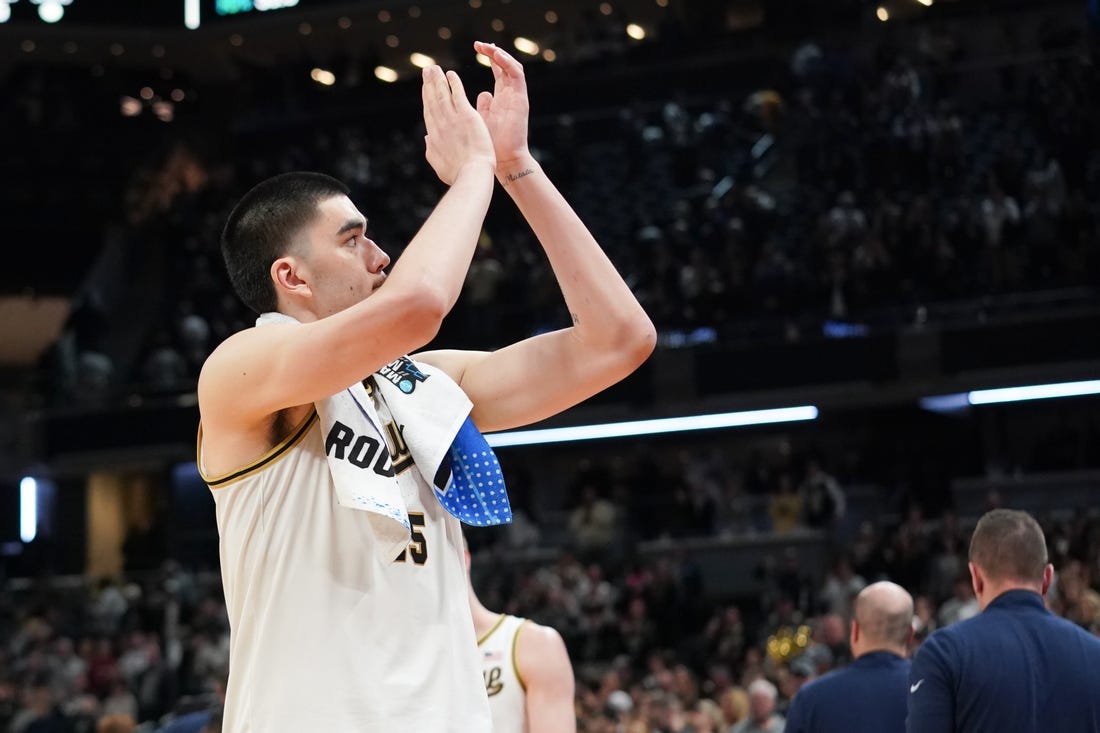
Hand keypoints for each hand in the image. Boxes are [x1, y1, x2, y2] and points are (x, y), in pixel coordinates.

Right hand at [422, 65, 494, 184]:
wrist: (472, 175)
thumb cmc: (459, 175)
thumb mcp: (439, 165)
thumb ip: (431, 150)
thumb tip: (426, 139)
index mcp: (434, 137)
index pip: (429, 113)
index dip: (426, 99)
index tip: (425, 88)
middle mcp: (440, 125)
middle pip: (432, 100)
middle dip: (429, 84)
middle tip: (427, 70)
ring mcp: (452, 119)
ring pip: (442, 95)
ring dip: (438, 79)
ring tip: (435, 68)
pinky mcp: (466, 115)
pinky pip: (458, 95)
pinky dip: (453, 83)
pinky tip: (451, 74)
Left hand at [472, 41, 530, 166]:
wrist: (504, 160)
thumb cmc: (490, 145)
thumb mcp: (480, 121)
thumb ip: (481, 106)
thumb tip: (481, 94)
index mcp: (501, 99)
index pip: (497, 72)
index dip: (489, 59)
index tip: (477, 47)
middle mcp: (510, 96)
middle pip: (505, 67)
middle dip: (493, 53)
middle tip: (479, 44)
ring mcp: (516, 97)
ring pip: (512, 68)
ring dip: (500, 55)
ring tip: (487, 47)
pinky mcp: (521, 99)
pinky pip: (517, 75)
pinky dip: (508, 63)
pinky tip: (496, 56)